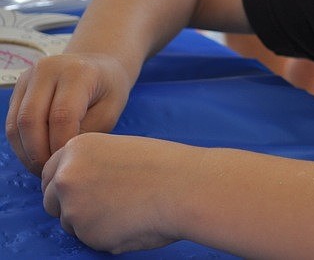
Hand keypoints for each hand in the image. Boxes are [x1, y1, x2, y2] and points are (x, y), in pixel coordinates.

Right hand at [5, 53, 132, 175]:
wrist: (100, 65)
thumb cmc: (109, 90)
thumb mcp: (111, 110)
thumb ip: (88, 131)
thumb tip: (61, 156)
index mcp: (77, 72)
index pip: (61, 116)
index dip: (61, 145)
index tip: (69, 164)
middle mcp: (48, 69)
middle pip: (30, 120)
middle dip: (38, 154)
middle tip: (52, 172)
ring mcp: (29, 77)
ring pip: (16, 124)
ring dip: (27, 152)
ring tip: (44, 168)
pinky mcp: (19, 87)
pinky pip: (12, 122)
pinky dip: (22, 144)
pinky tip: (37, 156)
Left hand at [41, 132, 194, 253]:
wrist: (186, 187)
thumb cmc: (165, 166)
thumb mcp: (120, 149)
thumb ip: (92, 164)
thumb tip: (79, 189)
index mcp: (76, 149)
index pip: (51, 172)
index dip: (67, 184)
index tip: (82, 190)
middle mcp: (66, 176)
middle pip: (50, 200)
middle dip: (70, 205)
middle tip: (104, 205)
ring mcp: (73, 207)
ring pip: (70, 223)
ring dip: (90, 222)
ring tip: (127, 211)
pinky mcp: (87, 234)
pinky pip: (90, 240)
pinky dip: (107, 236)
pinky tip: (132, 222)